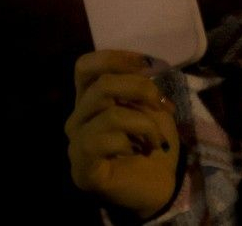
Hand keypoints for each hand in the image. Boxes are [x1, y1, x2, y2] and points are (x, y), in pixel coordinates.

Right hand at [66, 51, 180, 217]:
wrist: (159, 184)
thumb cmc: (152, 142)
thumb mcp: (151, 107)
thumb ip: (140, 86)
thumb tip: (145, 66)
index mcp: (90, 101)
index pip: (86, 66)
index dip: (116, 58)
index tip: (150, 65)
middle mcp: (77, 120)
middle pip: (101, 85)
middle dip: (141, 88)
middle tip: (164, 105)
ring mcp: (77, 145)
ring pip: (110, 114)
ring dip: (145, 122)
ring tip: (156, 137)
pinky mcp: (83, 169)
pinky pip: (104, 142)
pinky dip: (133, 142)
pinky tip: (141, 151)